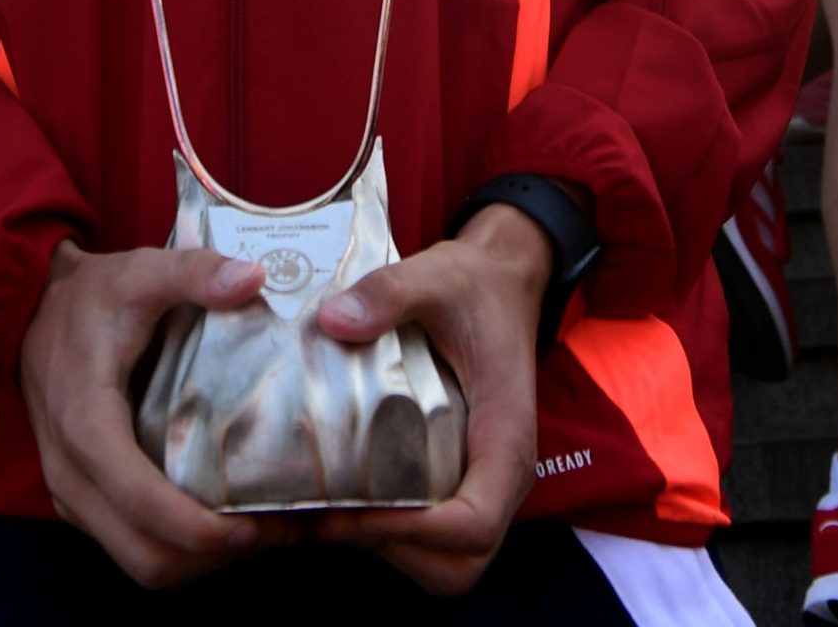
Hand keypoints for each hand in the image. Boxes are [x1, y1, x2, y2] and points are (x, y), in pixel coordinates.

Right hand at [18, 240, 288, 587]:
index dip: (201, 529)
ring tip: (261, 529)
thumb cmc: (91, 294)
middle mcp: (72, 474)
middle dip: (213, 556)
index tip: (257, 523)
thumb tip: (254, 277)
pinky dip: (179, 549)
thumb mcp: (140, 272)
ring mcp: (73, 494)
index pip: (142, 503)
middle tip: (275, 531)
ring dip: (201, 562)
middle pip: (146, 556)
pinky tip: (223, 519)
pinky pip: (131, 547)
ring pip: (140, 562)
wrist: (32, 308)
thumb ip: (194, 271)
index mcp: (85, 424)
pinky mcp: (81, 500)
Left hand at [313, 203, 549, 593]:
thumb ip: (389, 292)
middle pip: (461, 561)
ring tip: (332, 516)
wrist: (500, 282)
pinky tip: (348, 504)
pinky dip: (395, 540)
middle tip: (334, 518)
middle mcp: (502, 473)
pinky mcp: (463, 479)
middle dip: (396, 551)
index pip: (476, 521)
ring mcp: (484, 481)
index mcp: (505, 433)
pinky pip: (437, 540)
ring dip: (391, 552)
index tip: (357, 513)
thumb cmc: (475, 286)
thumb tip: (334, 320)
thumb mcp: (436, 274)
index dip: (417, 532)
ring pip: (448, 563)